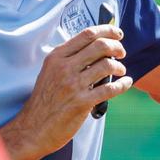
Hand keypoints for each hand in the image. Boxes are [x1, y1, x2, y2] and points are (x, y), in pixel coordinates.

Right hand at [0, 25, 132, 159]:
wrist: (33, 128)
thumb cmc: (44, 100)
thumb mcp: (49, 72)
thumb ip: (68, 59)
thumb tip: (96, 46)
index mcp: (57, 57)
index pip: (87, 34)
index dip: (107, 30)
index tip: (117, 34)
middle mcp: (65, 67)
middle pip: (100, 46)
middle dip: (116, 47)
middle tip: (121, 53)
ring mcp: (73, 85)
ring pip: (107, 65)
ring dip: (120, 66)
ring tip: (121, 70)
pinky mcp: (82, 102)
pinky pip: (110, 89)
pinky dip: (123, 84)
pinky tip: (126, 83)